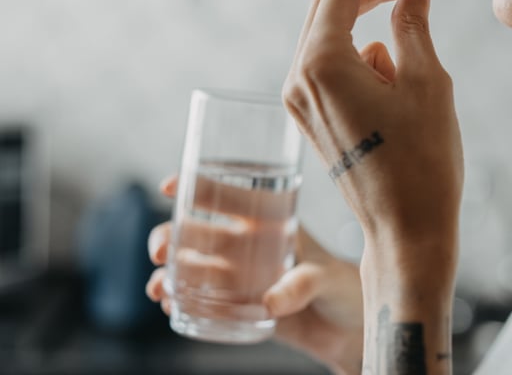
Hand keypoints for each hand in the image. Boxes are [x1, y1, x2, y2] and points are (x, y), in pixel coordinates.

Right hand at [146, 176, 364, 374]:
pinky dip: (180, 302)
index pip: (231, 197)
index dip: (199, 187)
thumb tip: (270, 302)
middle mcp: (248, 246)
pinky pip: (201, 302)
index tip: (171, 186)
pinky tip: (169, 306)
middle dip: (170, 236)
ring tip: (160, 288)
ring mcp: (240, 277)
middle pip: (198, 233)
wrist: (349, 327)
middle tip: (160, 252)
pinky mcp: (238, 308)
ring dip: (168, 273)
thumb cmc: (344, 287)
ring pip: (191, 267)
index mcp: (270, 223)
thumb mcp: (327, 277)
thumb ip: (301, 285)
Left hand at [282, 0, 463, 248]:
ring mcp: (298, 100)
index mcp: (321, 64)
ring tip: (411, 73)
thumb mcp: (427, 81)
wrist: (406, 229)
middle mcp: (297, 79)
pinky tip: (392, 97)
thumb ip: (414, 22)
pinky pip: (330, 68)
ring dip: (371, 32)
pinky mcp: (309, 117)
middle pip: (328, 7)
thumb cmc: (423, 159)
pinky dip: (362, 63)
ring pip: (330, 37)